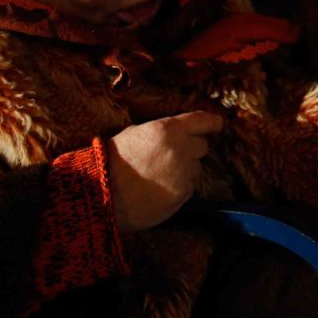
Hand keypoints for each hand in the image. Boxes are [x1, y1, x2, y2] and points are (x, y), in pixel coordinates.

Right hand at [107, 111, 223, 231]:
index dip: (212, 123)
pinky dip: (179, 187)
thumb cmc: (111, 162)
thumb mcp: (135, 134)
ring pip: (196, 168)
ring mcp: (184, 174)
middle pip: (202, 146)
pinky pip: (189, 187)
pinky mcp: (183, 195)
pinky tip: (157, 189)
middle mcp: (181, 149)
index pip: (203, 121)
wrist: (100, 196)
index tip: (217, 125)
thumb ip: (162, 131)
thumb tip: (179, 132)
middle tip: (169, 156)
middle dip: (190, 149)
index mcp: (168, 129)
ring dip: (185, 169)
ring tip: (158, 175)